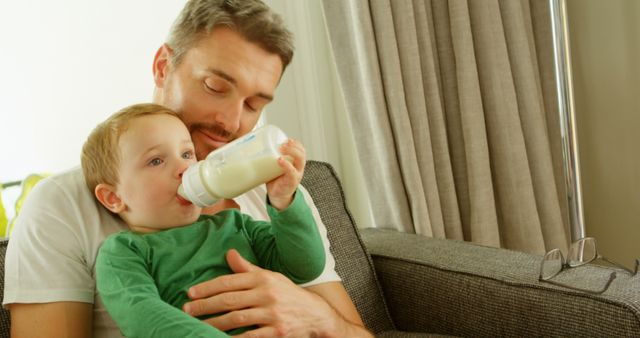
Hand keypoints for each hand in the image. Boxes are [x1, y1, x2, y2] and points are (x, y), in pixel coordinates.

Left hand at [183, 249, 344, 336]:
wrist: (315, 314)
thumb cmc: (287, 294)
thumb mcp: (270, 277)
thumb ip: (248, 269)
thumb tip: (229, 253)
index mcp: (263, 279)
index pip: (230, 281)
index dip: (208, 287)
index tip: (191, 292)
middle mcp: (267, 294)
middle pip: (229, 300)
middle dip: (205, 305)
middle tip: (187, 310)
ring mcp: (272, 314)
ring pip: (237, 319)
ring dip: (214, 323)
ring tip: (197, 325)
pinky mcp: (277, 332)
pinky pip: (250, 336)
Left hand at [266, 139, 305, 209]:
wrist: (278, 196)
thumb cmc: (275, 179)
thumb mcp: (274, 165)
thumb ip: (268, 156)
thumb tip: (250, 146)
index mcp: (295, 162)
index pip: (301, 149)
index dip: (296, 143)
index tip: (287, 139)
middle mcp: (298, 167)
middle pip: (301, 153)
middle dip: (293, 146)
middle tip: (283, 143)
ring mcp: (296, 174)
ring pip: (300, 160)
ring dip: (292, 152)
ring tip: (281, 148)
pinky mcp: (291, 182)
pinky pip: (292, 172)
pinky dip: (287, 166)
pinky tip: (280, 160)